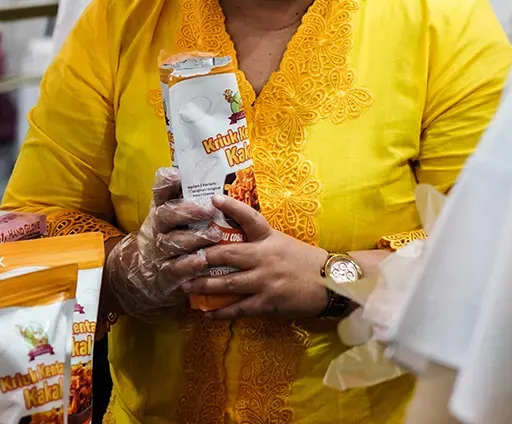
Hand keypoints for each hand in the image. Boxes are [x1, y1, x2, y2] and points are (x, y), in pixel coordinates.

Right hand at [105, 167, 221, 318]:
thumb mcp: (170, 217)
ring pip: (173, 242)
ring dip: (194, 238)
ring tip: (214, 235)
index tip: (176, 173)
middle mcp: (156, 229)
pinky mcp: (165, 274)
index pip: (160, 193)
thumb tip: (200, 172)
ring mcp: (159, 251)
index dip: (165, 183)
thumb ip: (183, 199)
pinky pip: (175, 269)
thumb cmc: (168, 237)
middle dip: (187, 211)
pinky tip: (201, 261)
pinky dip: (187, 265)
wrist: (144, 274)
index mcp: (160, 211)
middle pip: (166, 216)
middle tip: (209, 209)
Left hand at [180, 195, 329, 320]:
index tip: (213, 198)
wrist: (331, 283)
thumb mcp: (283, 242)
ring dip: (203, 285)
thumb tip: (234, 239)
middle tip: (181, 258)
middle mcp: (265, 257)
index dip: (231, 206)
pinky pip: (238, 308)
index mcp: (270, 238)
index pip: (250, 217)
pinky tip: (206, 312)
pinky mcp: (267, 302)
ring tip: (185, 286)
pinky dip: (220, 311)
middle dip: (202, 257)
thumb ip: (261, 241)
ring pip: (227, 283)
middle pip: (227, 253)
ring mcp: (265, 280)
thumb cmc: (306, 261)